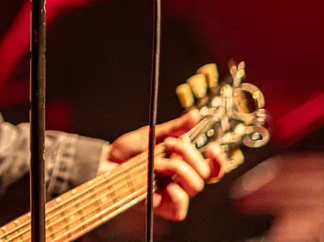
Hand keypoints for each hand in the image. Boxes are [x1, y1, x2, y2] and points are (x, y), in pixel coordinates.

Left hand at [97, 111, 225, 221]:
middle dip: (190, 155)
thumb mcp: (152, 134)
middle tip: (169, 145)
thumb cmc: (128, 150)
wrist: (106, 161)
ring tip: (157, 161)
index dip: (218, 160)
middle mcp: (180, 180)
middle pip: (204, 174)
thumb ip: (175, 128)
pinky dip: (176, 194)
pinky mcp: (161, 207)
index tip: (211, 147)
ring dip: (177, 168)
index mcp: (183, 163)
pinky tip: (165, 184)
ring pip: (194, 187)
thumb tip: (195, 115)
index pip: (211, 168)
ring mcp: (171, 194)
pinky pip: (180, 208)